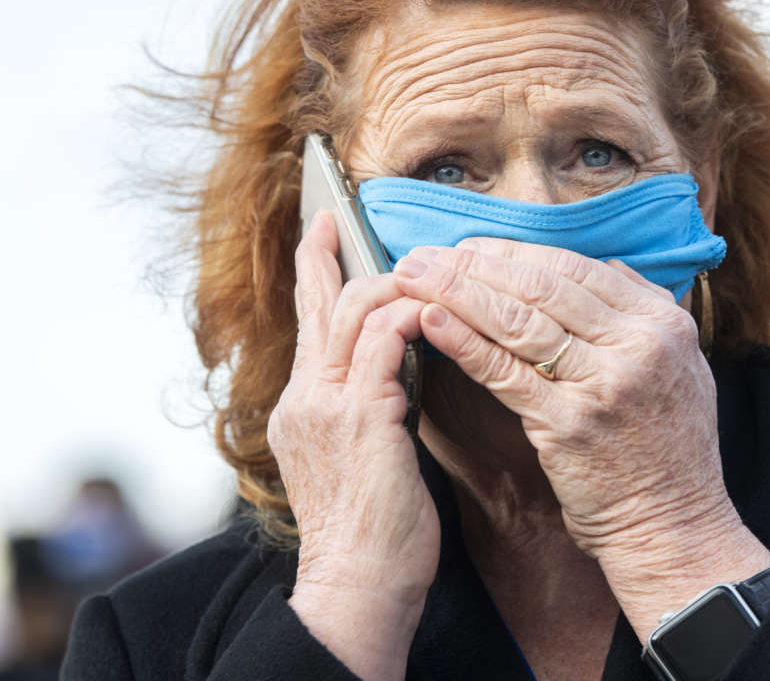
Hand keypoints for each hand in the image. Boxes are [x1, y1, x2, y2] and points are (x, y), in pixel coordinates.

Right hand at [269, 210, 439, 679]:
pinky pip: (385, 342)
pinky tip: (434, 311)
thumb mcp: (357, 456)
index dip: (312, 272)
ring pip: (355, 310)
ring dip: (394, 284)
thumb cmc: (372, 529)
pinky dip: (412, 317)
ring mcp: (327, 405)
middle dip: (331, 255)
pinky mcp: (360, 418)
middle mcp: (305, 397)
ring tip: (425, 275)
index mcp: (303, 406)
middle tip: (341, 217)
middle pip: (319, 303)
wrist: (357, 585)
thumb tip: (395, 369)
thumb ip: (367, 406)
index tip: (320, 230)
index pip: (308, 323)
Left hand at [392, 239, 769, 637]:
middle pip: (541, 287)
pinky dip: (463, 341)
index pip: (577, 268)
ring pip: (518, 322)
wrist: (675, 526)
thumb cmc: (672, 451)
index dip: (515, 253)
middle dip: (474, 265)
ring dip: (457, 293)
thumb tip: (606, 263)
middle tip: (423, 254)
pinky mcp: (569, 425)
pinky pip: (504, 372)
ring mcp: (604, 385)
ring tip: (411, 278)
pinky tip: (430, 322)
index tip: (469, 247)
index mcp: (664, 324)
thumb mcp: (685, 366)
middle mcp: (638, 346)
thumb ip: (647, 310)